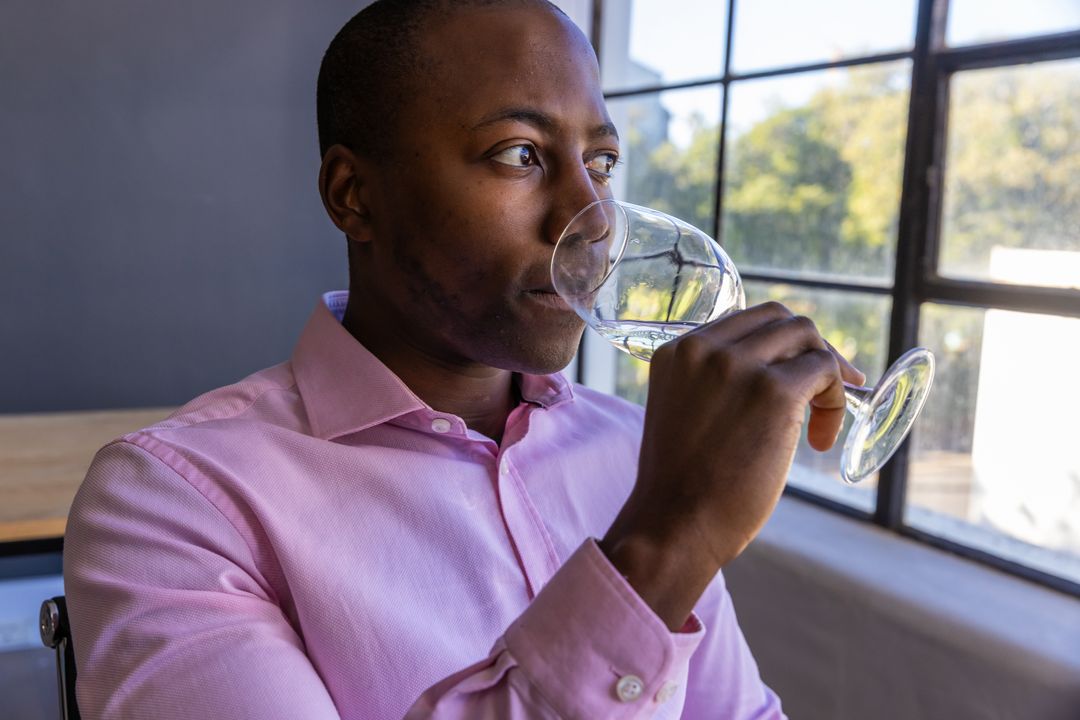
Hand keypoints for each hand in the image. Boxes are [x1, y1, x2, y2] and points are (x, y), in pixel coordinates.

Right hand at [600, 302, 864, 628]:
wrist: (674, 526)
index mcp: (678, 351)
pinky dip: (835, 400)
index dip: (780, 345)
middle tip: (826, 391)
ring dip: (827, 374)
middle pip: (780, 319)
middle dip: (810, 349)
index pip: (745, 322)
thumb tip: (772, 376)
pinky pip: (825, 370)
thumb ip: (712, 385)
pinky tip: (820, 440)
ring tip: (822, 423)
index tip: (797, 376)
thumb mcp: (683, 414)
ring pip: (807, 337)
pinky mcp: (775, 392)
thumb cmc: (681, 489)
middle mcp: (705, 348)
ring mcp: (739, 366)